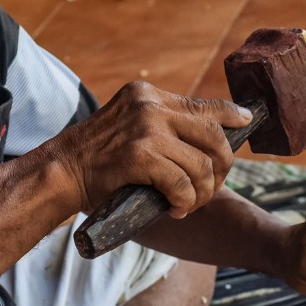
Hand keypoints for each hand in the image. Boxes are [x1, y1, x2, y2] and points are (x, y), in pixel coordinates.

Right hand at [47, 81, 251, 217]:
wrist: (60, 172)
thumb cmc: (97, 159)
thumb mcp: (129, 128)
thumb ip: (160, 127)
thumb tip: (204, 145)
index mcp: (148, 95)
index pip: (204, 103)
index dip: (232, 115)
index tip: (246, 123)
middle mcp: (150, 106)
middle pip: (213, 135)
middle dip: (222, 168)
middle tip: (211, 188)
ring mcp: (146, 129)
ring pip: (201, 164)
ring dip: (203, 192)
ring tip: (190, 205)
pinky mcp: (140, 155)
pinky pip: (182, 184)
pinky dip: (185, 202)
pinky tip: (176, 210)